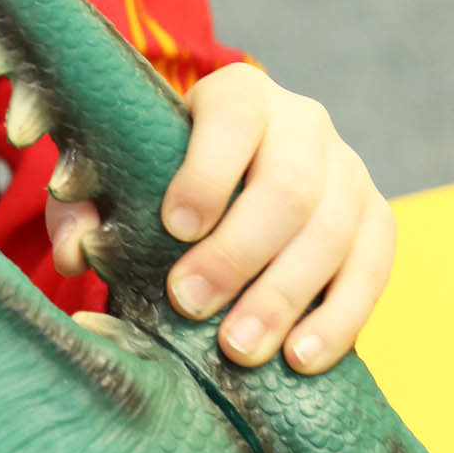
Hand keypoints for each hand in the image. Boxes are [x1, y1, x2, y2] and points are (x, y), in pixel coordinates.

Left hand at [48, 63, 393, 371]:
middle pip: (289, 187)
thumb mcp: (119, 174)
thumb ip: (85, 203)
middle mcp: (304, 123)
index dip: (207, 173)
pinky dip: (339, 317)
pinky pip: (373, 268)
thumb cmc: (165, 177)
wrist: (235, 176)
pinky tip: (301, 357)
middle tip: (191, 303)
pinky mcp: (376, 220)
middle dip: (238, 253)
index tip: (175, 227)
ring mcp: (349, 170)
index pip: (233, 119)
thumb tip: (76, 251)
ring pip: (332, 233)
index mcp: (239, 95)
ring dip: (283, 297)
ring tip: (238, 347)